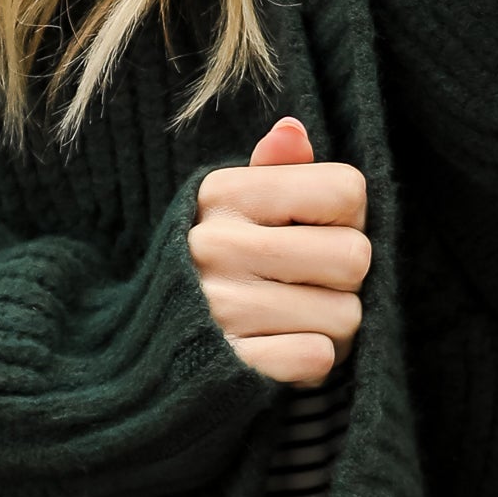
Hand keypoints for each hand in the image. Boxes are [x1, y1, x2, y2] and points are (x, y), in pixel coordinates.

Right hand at [189, 114, 371, 386]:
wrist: (143, 351)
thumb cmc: (210, 267)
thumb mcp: (231, 209)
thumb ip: (273, 170)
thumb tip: (292, 131)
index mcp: (224, 194)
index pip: (346, 190)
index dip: (347, 218)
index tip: (314, 232)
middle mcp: (217, 245)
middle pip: (355, 257)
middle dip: (344, 281)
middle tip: (307, 286)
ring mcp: (222, 308)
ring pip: (345, 317)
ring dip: (331, 328)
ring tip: (291, 321)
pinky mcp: (232, 365)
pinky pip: (316, 358)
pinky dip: (309, 364)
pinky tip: (279, 350)